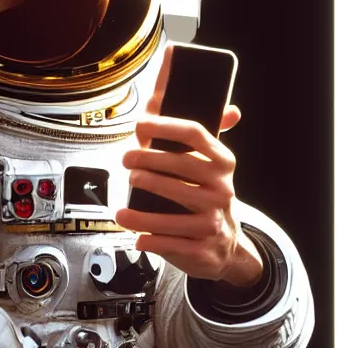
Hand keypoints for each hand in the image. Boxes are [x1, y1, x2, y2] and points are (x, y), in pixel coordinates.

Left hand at [115, 43, 263, 286]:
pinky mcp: (202, 248)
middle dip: (145, 163)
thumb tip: (224, 99)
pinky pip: (170, 241)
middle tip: (125, 161)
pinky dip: (148, 237)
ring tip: (121, 206)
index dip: (165, 124)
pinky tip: (135, 234)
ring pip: (170, 210)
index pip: (195, 133)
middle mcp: (221, 189)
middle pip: (177, 168)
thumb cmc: (207, 195)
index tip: (140, 123)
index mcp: (222, 161)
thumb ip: (203, 133)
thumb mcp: (210, 164)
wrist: (225, 246)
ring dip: (140, 206)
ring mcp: (213, 221)